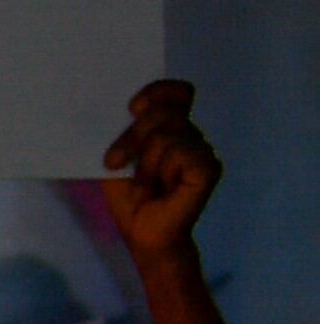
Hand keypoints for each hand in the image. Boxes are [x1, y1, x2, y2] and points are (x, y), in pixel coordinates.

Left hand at [102, 79, 217, 258]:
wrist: (141, 232)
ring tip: (145, 183)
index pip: (178, 92)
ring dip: (144, 162)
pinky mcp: (208, 168)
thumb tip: (119, 103)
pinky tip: (163, 187)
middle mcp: (190, 135)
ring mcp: (202, 151)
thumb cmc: (129, 194)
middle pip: (165, 112)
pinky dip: (163, 170)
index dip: (159, 91)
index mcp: (171, 127)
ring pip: (167, 135)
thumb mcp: (118, 156)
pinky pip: (182, 153)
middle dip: (132, 136)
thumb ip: (124, 129)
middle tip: (115, 161)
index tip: (133, 107)